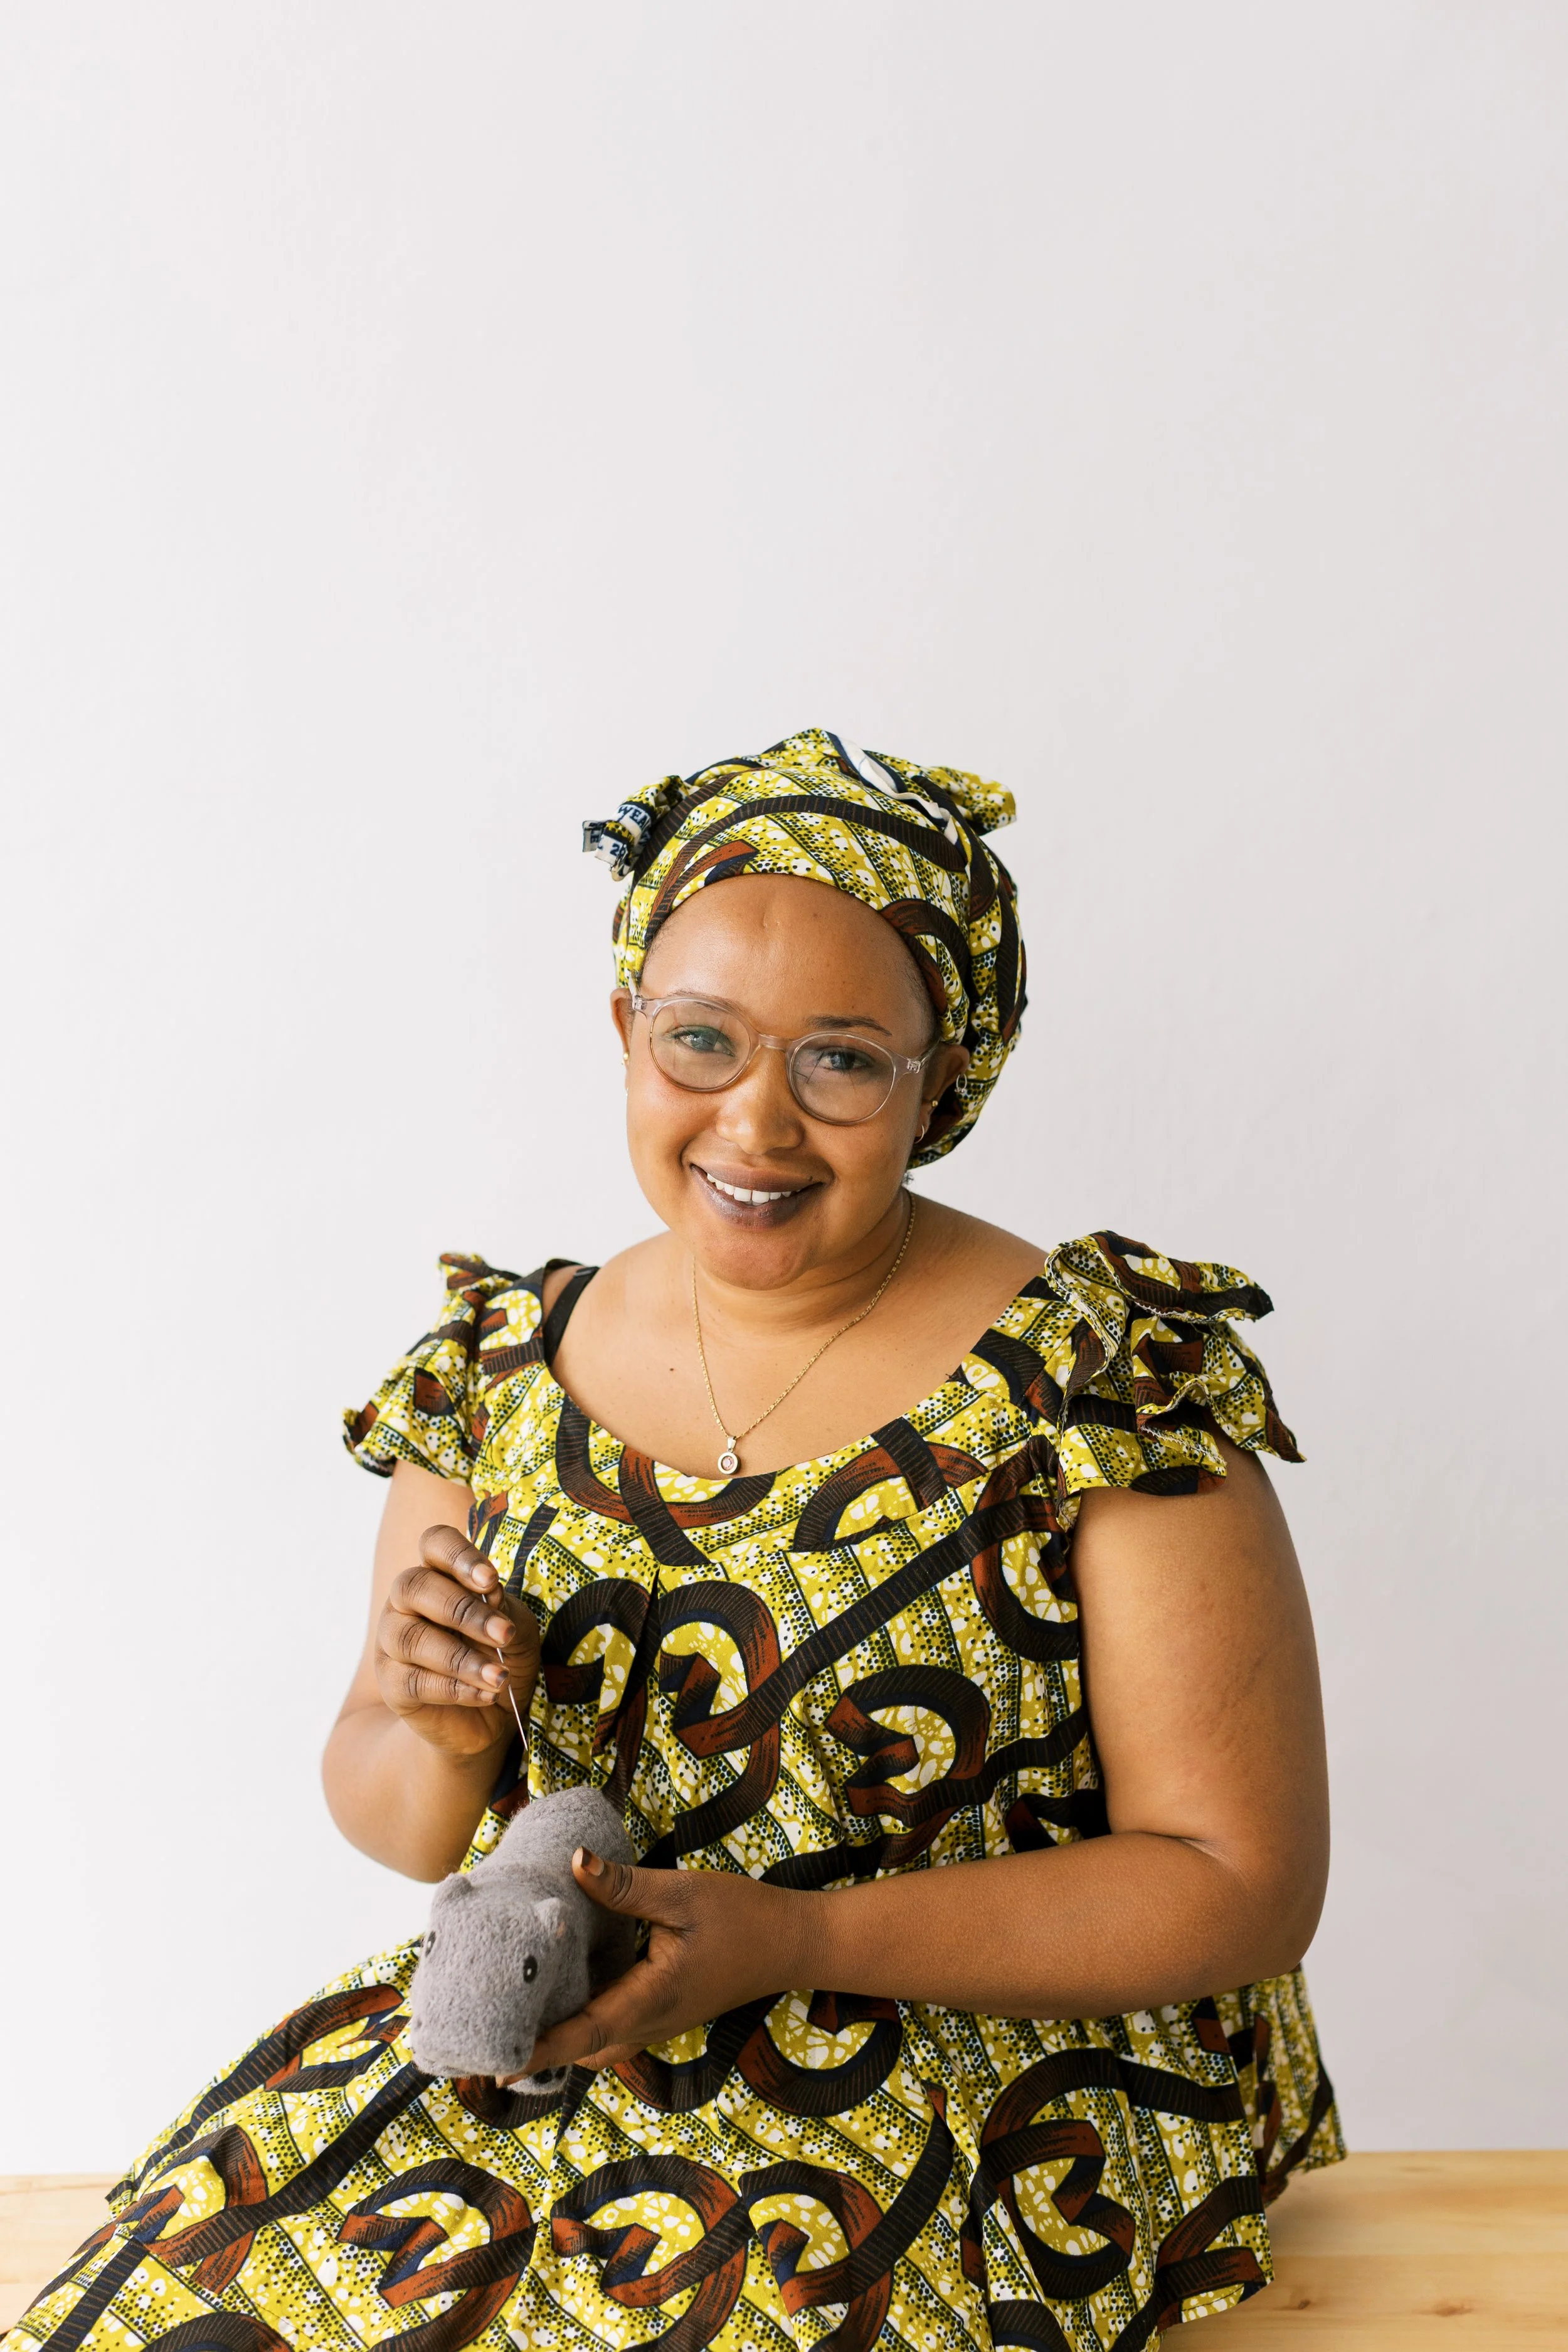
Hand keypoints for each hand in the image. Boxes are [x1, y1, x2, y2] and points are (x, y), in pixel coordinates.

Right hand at [373, 1524, 539, 1759]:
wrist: (492, 1714)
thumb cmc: (502, 1655)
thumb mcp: (516, 1628)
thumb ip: (502, 1609)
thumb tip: (489, 1594)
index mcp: (439, 1574)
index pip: (434, 1543)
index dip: (458, 1556)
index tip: (490, 1580)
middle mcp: (407, 1602)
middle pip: (415, 1587)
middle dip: (463, 1611)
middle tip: (503, 1635)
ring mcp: (392, 1642)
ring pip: (411, 1639)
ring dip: (461, 1659)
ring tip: (499, 1678)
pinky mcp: (392, 1684)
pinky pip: (412, 1681)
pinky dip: (453, 1689)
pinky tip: (485, 1694)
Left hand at [517, 1850, 821, 2078]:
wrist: (791, 1943)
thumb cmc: (743, 1917)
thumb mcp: (683, 1894)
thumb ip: (627, 1886)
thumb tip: (574, 1863)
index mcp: (654, 1999)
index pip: (586, 2032)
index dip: (541, 2050)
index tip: (498, 2064)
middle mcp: (651, 2023)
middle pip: (582, 2050)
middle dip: (537, 2050)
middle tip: (487, 2033)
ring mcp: (657, 2022)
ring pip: (596, 2043)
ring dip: (559, 2038)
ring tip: (512, 2013)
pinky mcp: (661, 2011)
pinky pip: (611, 2027)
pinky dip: (581, 2021)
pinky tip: (560, 1989)